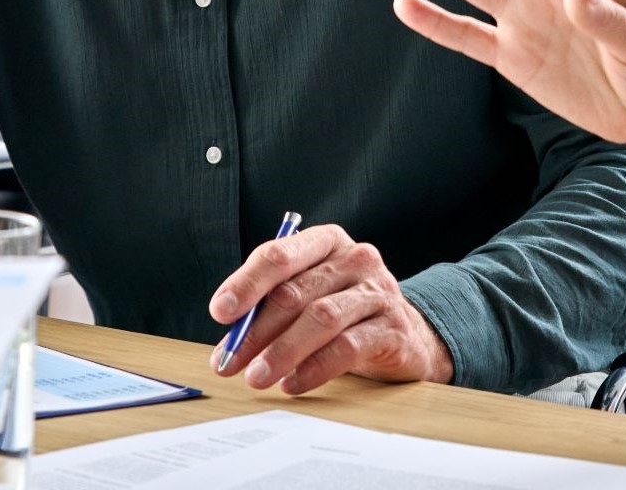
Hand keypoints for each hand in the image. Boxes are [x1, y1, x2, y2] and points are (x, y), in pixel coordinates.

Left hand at [208, 224, 452, 392]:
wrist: (405, 335)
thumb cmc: (344, 311)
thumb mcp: (309, 295)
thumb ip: (272, 306)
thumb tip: (230, 338)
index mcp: (328, 242)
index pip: (281, 254)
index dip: (247, 282)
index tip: (221, 312)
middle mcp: (357, 259)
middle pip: (296, 292)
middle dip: (256, 331)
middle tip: (229, 361)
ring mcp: (379, 292)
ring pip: (321, 319)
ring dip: (282, 352)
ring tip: (256, 377)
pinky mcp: (393, 329)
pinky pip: (347, 348)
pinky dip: (314, 369)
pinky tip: (292, 383)